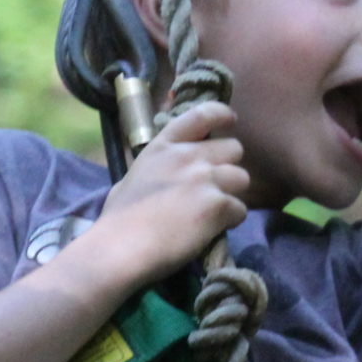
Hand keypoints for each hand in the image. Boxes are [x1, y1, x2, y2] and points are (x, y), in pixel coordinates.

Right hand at [93, 101, 249, 282]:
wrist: (122, 247)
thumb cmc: (118, 220)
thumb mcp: (132, 178)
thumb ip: (156, 169)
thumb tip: (162, 175)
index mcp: (164, 146)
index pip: (202, 114)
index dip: (222, 114)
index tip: (230, 120)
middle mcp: (188, 156)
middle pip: (234, 148)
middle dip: (228, 166)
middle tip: (216, 186)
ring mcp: (205, 178)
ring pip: (242, 178)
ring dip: (233, 194)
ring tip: (215, 212)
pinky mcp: (218, 205)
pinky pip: (240, 209)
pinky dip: (230, 221)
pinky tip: (212, 230)